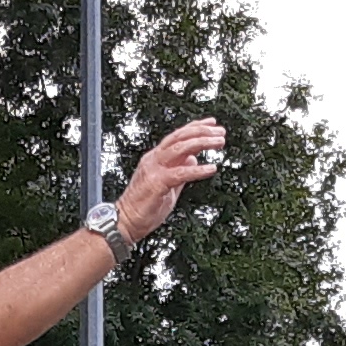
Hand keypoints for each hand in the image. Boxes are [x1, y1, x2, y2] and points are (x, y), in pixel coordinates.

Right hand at [113, 117, 231, 241]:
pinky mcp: (157, 183)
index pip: (177, 136)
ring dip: (202, 142)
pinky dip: (198, 170)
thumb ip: (180, 170)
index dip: (196, 127)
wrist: (125, 221)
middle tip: (220, 131)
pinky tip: (211, 168)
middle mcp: (154, 159)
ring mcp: (154, 170)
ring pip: (180, 148)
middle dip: (202, 131)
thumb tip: (193, 159)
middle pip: (180, 137)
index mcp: (156, 158)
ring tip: (218, 142)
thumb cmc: (143, 207)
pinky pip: (181, 173)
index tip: (212, 123)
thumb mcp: (167, 184)